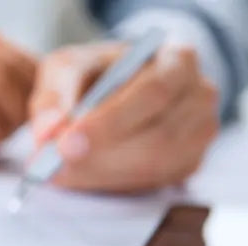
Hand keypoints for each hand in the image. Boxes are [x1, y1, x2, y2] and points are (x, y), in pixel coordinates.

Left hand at [29, 42, 218, 191]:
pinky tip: (81, 176)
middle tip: (54, 167)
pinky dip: (111, 184)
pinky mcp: (189, 164)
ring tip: (59, 171)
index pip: (152, 93)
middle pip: (158, 138)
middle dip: (101, 157)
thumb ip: (53, 96)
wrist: (118, 87)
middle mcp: (199, 97)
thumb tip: (48, 134)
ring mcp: (200, 134)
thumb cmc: (96, 73)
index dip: (109, 122)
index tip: (66, 143)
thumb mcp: (67, 68)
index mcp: (177, 60)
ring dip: (102, 175)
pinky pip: (153, 183)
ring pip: (156, 167)